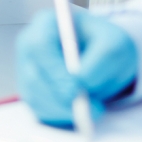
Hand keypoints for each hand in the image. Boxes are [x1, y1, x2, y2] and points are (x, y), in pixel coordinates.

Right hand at [16, 8, 137, 127]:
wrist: (103, 55)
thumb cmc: (105, 43)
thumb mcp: (115, 42)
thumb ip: (102, 57)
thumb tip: (82, 81)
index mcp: (46, 24)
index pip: (40, 46)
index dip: (54, 71)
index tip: (75, 90)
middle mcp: (29, 47)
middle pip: (33, 77)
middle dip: (61, 98)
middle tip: (89, 109)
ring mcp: (27, 71)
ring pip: (35, 98)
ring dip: (63, 110)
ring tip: (92, 110)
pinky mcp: (31, 92)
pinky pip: (39, 111)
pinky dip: (61, 116)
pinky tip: (80, 112)